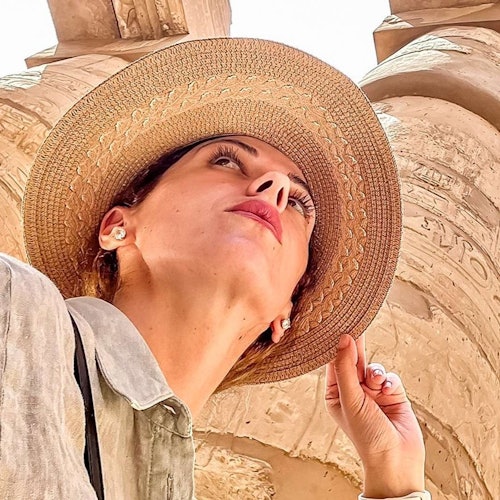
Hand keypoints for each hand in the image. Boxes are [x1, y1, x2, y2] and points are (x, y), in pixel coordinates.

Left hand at [325, 334, 425, 497]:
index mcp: (336, 393)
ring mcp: (373, 392)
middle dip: (356, 348)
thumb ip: (346, 368)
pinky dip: (389, 381)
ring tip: (377, 382)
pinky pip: (389, 377)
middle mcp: (353, 391)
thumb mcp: (350, 399)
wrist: (397, 460)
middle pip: (353, 361)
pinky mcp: (392, 394)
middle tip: (357, 324)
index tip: (337, 326)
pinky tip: (388, 391)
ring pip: (373, 367)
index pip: (334, 363)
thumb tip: (343, 339)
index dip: (336, 346)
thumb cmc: (367, 435)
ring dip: (376, 372)